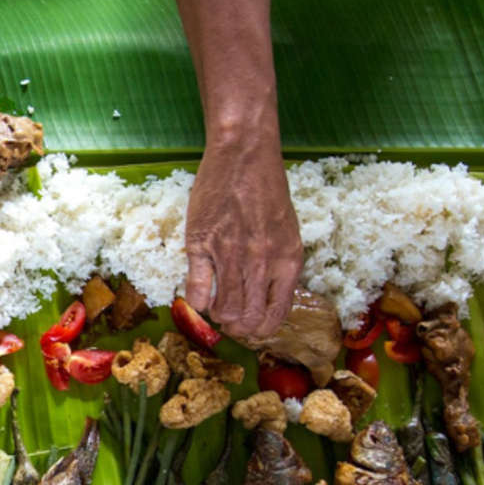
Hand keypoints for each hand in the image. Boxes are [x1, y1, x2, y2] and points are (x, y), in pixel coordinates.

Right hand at [183, 131, 303, 340]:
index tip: (250, 325)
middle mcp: (262, 263)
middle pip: (247, 320)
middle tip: (230, 317)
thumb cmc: (266, 190)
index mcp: (287, 262)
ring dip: (217, 313)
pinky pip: (197, 291)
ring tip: (215, 303)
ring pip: (223, 311)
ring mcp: (231, 254)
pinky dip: (196, 300)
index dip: (259, 330)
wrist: (244, 154)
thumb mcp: (286, 232)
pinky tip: (199, 291)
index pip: (275, 317)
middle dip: (237, 326)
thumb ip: (279, 267)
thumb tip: (266, 300)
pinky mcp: (202, 244)